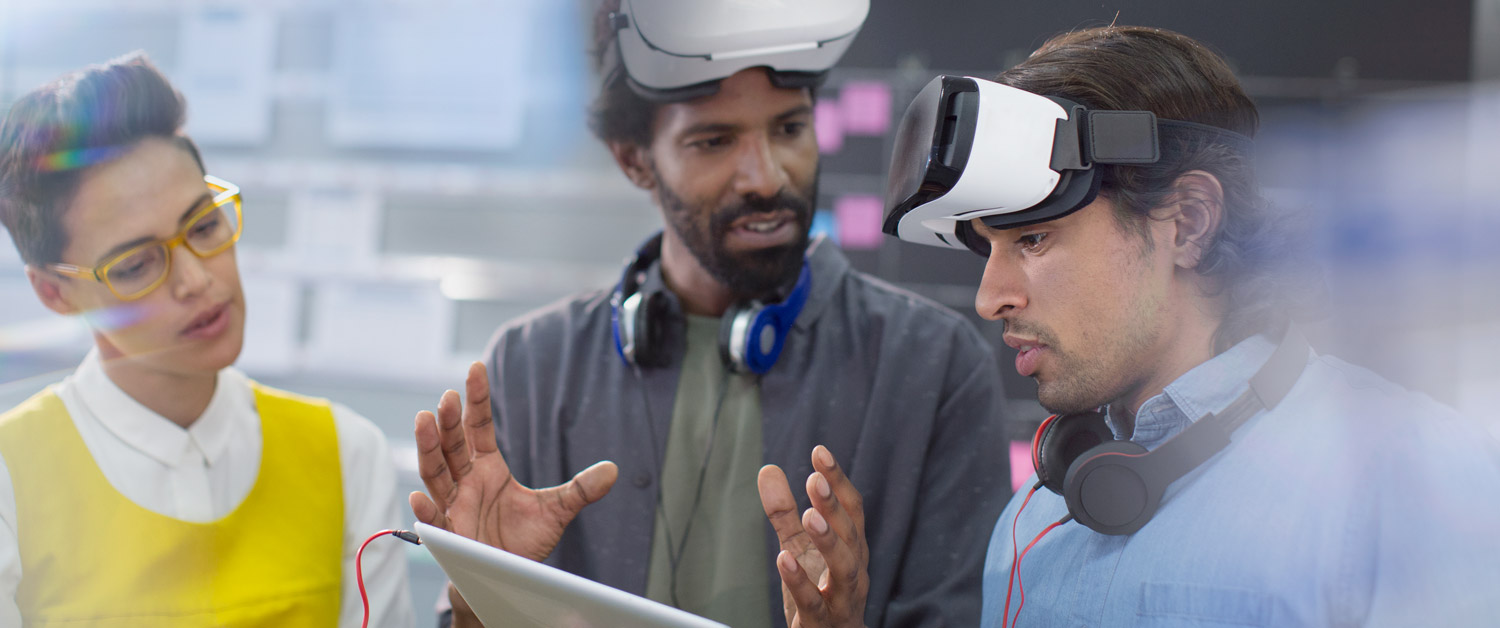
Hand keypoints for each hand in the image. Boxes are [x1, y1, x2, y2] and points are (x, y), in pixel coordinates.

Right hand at [410, 362, 618, 623]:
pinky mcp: (450, 534)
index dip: (478, 399)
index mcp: (488, 467)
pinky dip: (426, 510)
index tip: (476, 368)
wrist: (511, 576)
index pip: (479, 426)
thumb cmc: (523, 540)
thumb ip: (581, 489)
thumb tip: (613, 470)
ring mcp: (455, 505)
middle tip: (448, 397)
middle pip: (453, 445)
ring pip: (436, 473)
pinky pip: (434, 521)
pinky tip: (419, 497)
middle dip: (448, 421)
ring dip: (428, 449)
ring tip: (424, 421)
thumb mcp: (557, 510)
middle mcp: (466, 481)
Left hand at [758, 446, 869, 627]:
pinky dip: (801, 582)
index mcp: (852, 549)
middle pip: (851, 535)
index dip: (838, 481)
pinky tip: (783, 559)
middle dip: (834, 506)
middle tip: (814, 479)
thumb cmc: (820, 593)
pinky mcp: (823, 624)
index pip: (852, 510)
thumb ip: (784, 512)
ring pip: (845, 569)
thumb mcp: (799, 548)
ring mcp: (843, 599)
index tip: (819, 452)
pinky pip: (815, 604)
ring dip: (829, 541)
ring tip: (809, 516)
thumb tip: (767, 468)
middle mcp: (855, 571)